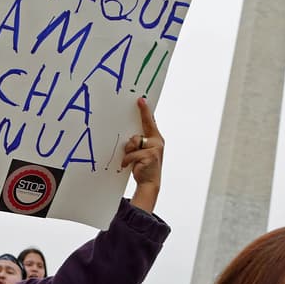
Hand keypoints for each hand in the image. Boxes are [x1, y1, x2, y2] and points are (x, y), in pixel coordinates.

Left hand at [119, 98, 162, 212]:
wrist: (150, 182)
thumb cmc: (144, 165)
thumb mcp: (143, 151)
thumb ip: (140, 142)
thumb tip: (130, 136)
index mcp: (156, 139)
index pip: (150, 122)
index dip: (145, 111)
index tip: (141, 100)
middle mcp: (157, 142)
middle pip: (138, 134)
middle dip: (131, 142)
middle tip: (129, 136)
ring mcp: (154, 148)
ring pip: (133, 143)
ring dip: (128, 153)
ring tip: (131, 161)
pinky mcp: (149, 156)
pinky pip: (131, 154)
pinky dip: (127, 161)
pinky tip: (128, 166)